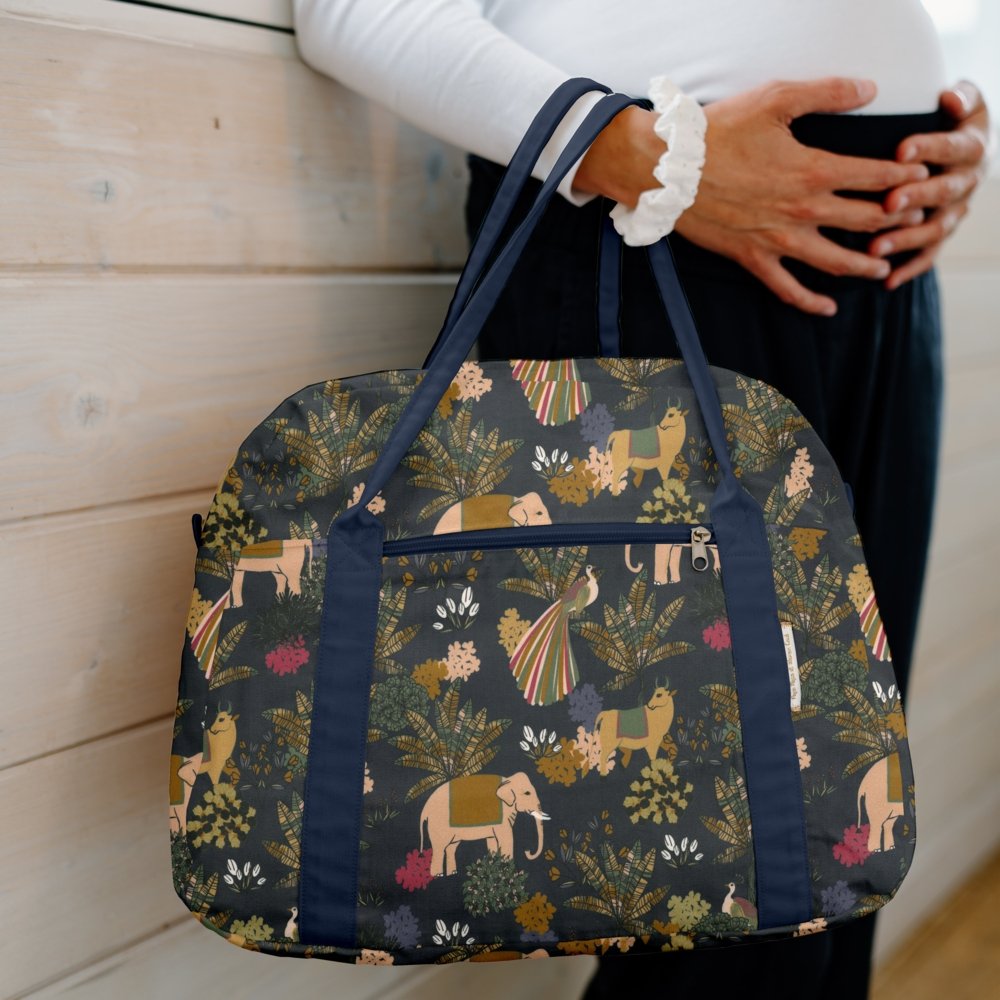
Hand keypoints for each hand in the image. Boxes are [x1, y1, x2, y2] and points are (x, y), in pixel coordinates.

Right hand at [574, 77, 930, 315]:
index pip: (877, 177)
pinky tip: (828, 308)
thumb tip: (870, 90)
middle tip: (912, 218)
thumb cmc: (718, 131)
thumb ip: (827, 92)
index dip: (906, 176)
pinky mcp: (752, 257)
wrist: (668, 170)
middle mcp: (803, 210)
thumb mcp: (775, 98)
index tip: (919, 175)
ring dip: (866, 265)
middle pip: (867, 221)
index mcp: (814, 170)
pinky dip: (811, 302)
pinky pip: (787, 289)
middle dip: (897, 220)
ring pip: (836, 261)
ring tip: (884, 267)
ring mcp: (778, 239)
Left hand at [871, 80, 991, 289]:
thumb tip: (949, 97)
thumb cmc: (949, 117)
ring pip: (935, 229)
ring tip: (876, 248)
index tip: (900, 150)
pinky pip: (930, 256)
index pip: (953, 147)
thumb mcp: (964, 100)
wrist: (960, 147)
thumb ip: (960, 97)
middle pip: (944, 192)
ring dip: (907, 238)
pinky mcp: (943, 233)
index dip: (929, 148)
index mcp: (972, 146)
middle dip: (916, 198)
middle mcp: (968, 181)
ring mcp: (956, 211)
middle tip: (888, 204)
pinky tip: (887, 281)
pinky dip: (909, 269)